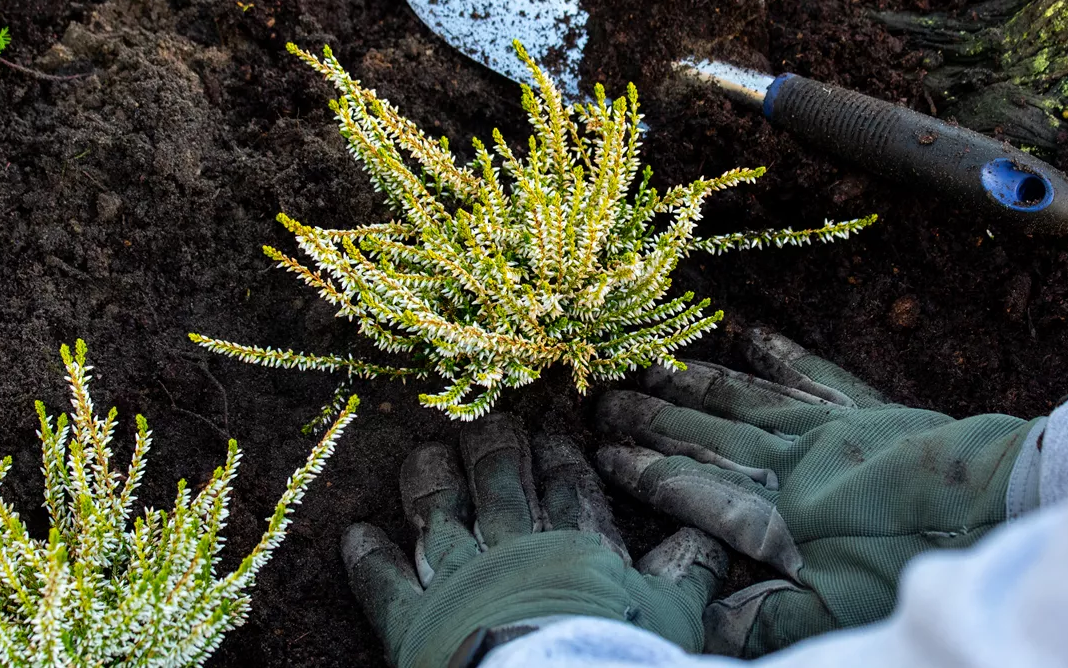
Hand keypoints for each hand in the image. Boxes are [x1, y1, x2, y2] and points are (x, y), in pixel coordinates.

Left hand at [342, 414, 727, 667]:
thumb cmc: (620, 652)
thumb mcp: (674, 615)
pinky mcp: (414, 619)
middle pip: (498, 485)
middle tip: (486, 423)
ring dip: (428, 482)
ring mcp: (458, 578)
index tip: (550, 433)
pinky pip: (383, 582)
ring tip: (422, 454)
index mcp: (574, 544)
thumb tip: (713, 537)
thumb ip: (689, 573)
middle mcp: (512, 547)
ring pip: (438, 515)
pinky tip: (353, 533)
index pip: (565, 487)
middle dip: (491, 449)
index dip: (556, 458)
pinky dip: (366, 558)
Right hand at [595, 328, 1041, 656]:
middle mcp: (790, 456)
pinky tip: (750, 334)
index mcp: (777, 509)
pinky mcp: (866, 408)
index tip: (601, 452)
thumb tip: (704, 622)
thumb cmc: (912, 564)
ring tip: (652, 368)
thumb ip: (765, 614)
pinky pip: (810, 373)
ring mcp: (827, 424)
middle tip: (604, 401)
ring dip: (694, 384)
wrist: (996, 501)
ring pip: (744, 398)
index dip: (642, 468)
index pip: (691, 484)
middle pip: (705, 431)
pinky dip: (777, 354)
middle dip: (650, 417)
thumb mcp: (837, 608)